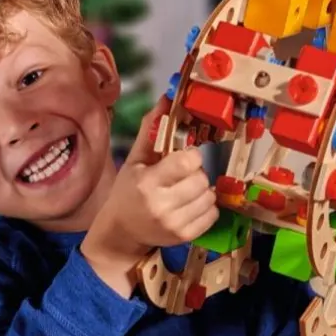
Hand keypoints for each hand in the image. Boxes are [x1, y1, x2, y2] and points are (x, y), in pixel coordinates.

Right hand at [81, 98, 218, 294]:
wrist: (122, 232)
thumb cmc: (128, 192)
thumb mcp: (134, 160)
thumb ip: (151, 130)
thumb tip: (168, 99)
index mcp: (147, 182)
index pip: (188, 162)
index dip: (191, 156)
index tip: (184, 158)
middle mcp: (161, 205)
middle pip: (201, 179)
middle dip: (196, 173)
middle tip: (183, 176)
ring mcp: (174, 224)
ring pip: (210, 196)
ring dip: (203, 190)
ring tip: (186, 190)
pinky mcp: (185, 237)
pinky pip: (213, 214)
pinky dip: (206, 207)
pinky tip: (191, 204)